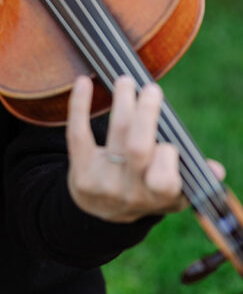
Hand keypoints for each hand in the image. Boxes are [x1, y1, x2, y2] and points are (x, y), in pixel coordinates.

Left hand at [65, 75, 224, 222]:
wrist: (102, 212)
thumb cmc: (146, 190)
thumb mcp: (173, 192)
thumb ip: (193, 177)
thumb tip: (216, 170)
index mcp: (159, 197)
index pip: (164, 179)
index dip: (167, 157)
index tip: (169, 141)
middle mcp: (130, 192)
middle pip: (137, 148)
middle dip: (146, 115)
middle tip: (151, 89)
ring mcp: (103, 183)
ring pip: (114, 135)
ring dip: (122, 102)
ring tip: (125, 81)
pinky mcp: (80, 171)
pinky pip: (78, 134)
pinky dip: (79, 105)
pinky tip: (84, 83)